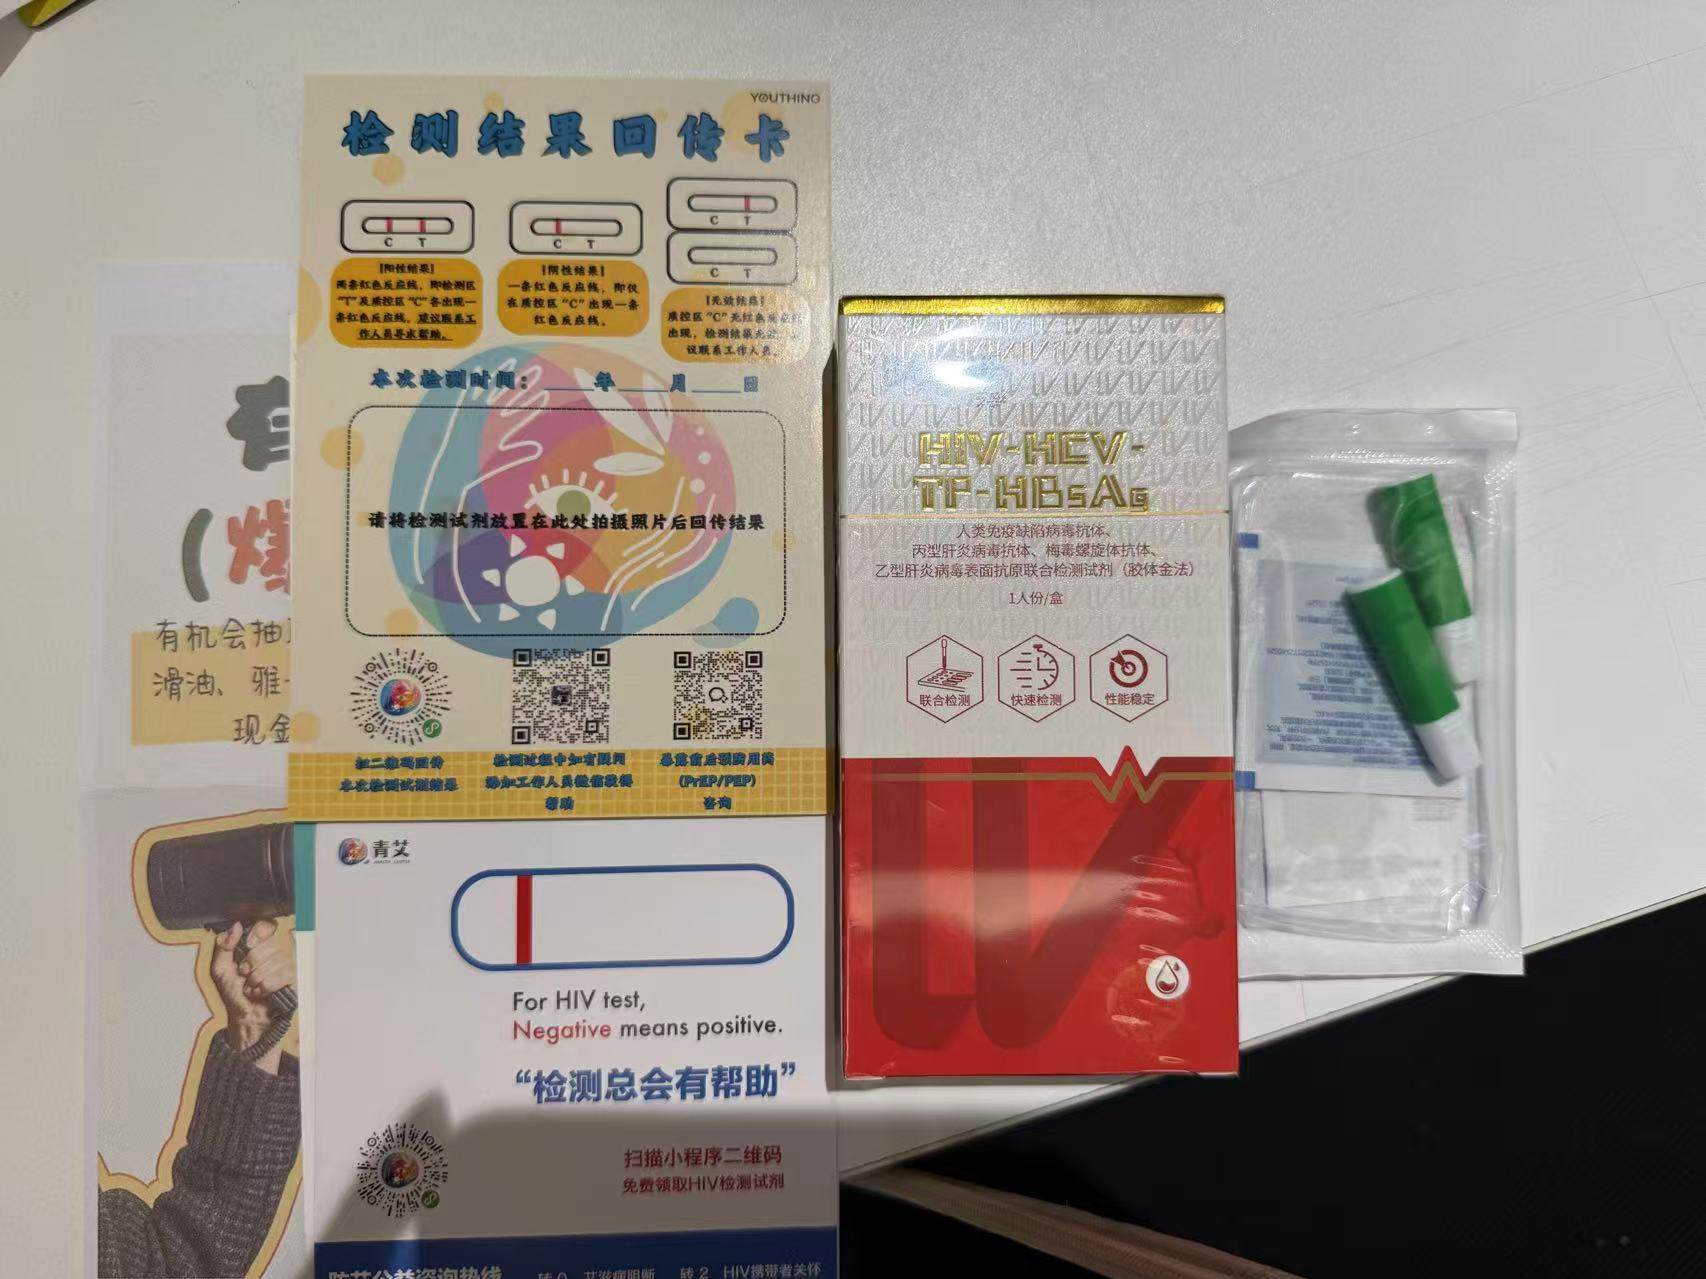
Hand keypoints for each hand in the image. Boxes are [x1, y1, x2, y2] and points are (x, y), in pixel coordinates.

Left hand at [211, 920, 294, 1054]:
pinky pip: (283, 974)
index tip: (248, 946)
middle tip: (245, 975)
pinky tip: (261, 992)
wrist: (243, 1016)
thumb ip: (224, 946)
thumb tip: (236, 927)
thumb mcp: (220, 969)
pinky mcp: (293, 979)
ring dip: (257, 978)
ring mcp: (285, 965)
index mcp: (257, 947)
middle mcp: (274, 953)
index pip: (267, 926)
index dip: (258, 934)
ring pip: (276, 960)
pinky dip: (267, 985)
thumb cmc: (232, 994)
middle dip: (252, 963)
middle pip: (270, 945)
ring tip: (251, 987)